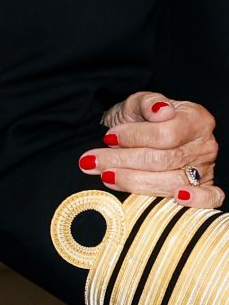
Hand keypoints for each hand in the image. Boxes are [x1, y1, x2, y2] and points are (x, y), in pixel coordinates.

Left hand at [79, 93, 222, 208]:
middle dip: (122, 161)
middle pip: (163, 160)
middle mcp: (204, 144)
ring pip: (171, 182)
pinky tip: (177, 198)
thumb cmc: (140, 120)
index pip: (164, 134)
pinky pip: (211, 198)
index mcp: (195, 119)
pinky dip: (197, 201)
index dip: (133, 137)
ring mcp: (206, 168)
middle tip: (93, 161)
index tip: (108, 138)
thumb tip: (160, 111)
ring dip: (133, 181)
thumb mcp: (137, 103)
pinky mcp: (205, 188)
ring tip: (105, 175)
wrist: (138, 134)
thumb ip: (146, 103)